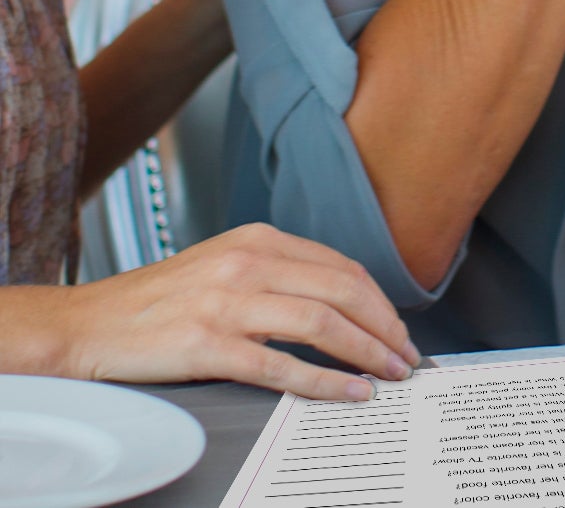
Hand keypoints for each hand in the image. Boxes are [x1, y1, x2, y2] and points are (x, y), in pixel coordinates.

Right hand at [61, 225, 419, 399]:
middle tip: (407, 357)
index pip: (342, 268)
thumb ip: (278, 273)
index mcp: (260, 239)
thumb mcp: (225, 264)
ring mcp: (229, 302)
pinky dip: (325, 381)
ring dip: (367, 352)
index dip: (380, 301)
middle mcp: (249, 262)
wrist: (88, 324)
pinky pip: (282, 365)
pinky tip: (349, 393)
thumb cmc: (158, 301)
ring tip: (390, 375)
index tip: (399, 329)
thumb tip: (339, 304)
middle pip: (343, 292)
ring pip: (323, 323)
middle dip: (385, 327)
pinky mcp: (209, 344)